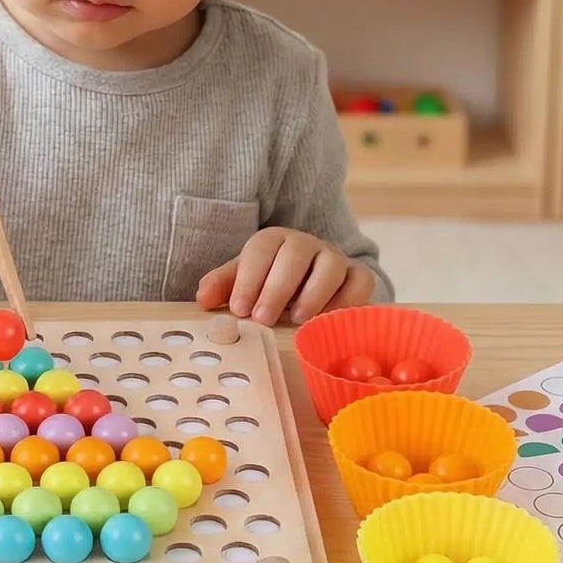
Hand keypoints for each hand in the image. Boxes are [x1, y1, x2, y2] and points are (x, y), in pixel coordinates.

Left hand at [196, 227, 374, 324]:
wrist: (311, 282)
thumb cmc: (271, 283)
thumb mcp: (244, 281)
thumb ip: (223, 286)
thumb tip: (203, 300)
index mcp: (275, 240)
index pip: (261, 249)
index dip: (249, 279)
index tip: (239, 310)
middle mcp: (306, 244)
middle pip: (295, 255)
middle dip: (277, 288)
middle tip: (263, 319)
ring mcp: (335, 258)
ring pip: (331, 265)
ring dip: (314, 293)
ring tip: (298, 320)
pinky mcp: (358, 276)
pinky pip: (360, 283)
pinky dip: (347, 301)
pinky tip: (327, 321)